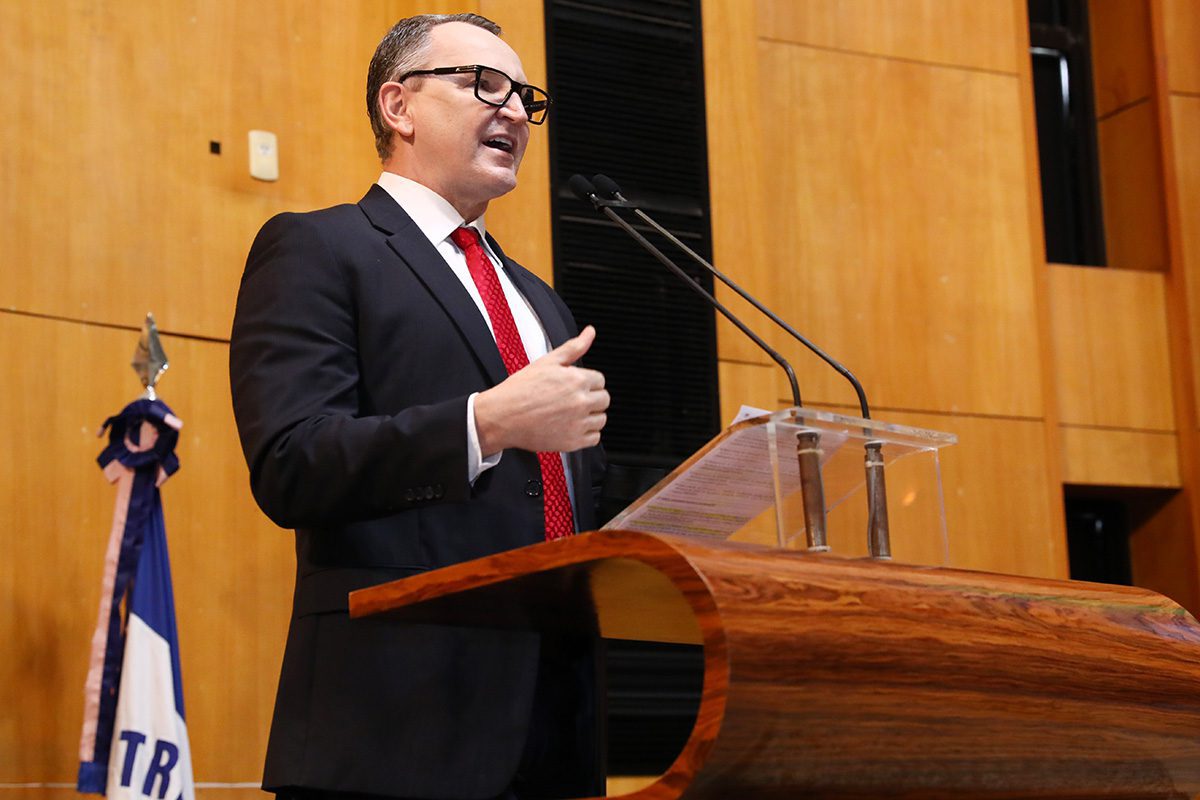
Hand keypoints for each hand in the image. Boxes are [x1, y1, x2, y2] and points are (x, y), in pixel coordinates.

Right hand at [474, 325, 608, 453]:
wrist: (502, 416)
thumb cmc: (519, 390)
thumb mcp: (547, 361)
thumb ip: (574, 347)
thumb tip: (590, 333)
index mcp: (577, 380)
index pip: (600, 380)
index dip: (587, 382)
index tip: (575, 387)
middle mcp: (581, 402)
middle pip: (604, 400)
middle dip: (591, 398)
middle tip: (572, 400)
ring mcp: (578, 423)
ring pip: (601, 419)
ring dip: (591, 416)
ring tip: (571, 414)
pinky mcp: (573, 442)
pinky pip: (594, 438)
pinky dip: (586, 434)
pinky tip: (571, 427)